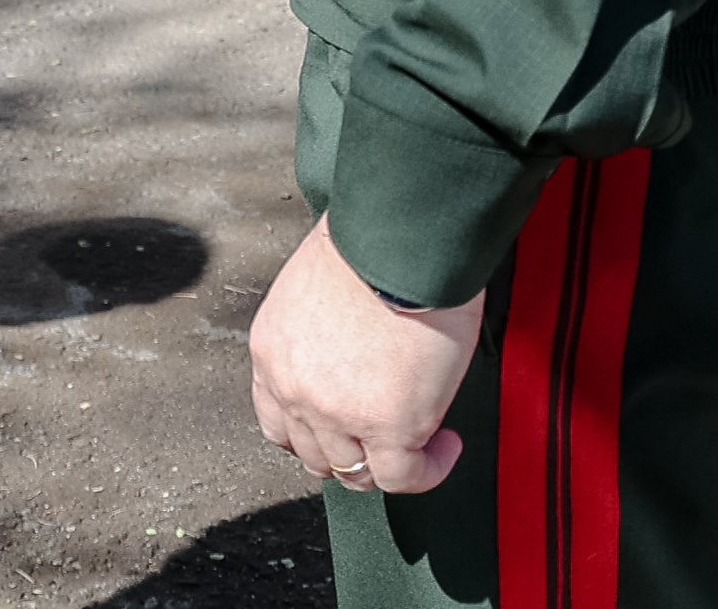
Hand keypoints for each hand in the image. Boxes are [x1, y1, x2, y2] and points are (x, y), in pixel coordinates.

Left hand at [250, 217, 484, 496]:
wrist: (400, 240)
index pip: (278, 420)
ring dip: (391, 463)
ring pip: (356, 473)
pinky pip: (403, 477)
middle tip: (385, 439)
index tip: (343, 426)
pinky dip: (428, 470)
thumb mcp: (315, 291)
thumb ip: (320, 335)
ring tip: (422, 441)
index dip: (314, 433)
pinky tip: (445, 446)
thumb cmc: (370, 246)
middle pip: (314, 454)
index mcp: (272, 350)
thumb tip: (350, 350)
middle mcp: (294, 386)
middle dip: (352, 452)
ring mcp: (335, 411)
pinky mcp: (387, 425)